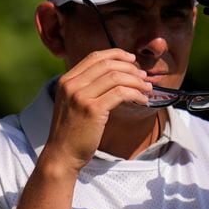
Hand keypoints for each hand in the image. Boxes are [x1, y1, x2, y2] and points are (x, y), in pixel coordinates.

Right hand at [45, 48, 150, 169]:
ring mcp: (80, 97)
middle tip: (144, 76)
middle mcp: (71, 85)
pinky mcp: (93, 110)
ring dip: (137, 81)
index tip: (131, 59)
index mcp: (66, 80)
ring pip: (116, 77)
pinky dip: (136, 93)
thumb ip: (85, 87)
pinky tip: (142, 100)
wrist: (61, 154)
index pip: (94, 57)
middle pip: (107, 64)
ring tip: (147, 88)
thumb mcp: (72, 103)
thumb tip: (114, 74)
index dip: (116, 54)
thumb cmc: (71, 131)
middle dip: (130, 68)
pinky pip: (120, 93)